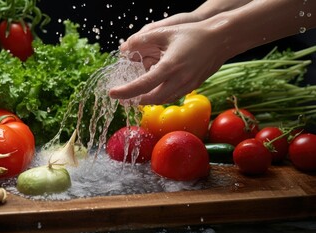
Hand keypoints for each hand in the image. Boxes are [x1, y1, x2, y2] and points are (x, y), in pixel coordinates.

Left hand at [110, 20, 229, 104]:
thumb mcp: (165, 32)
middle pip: (151, 99)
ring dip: (147, 99)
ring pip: (162, 100)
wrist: (222, 39)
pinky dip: (159, 96)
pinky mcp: (193, 86)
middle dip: (134, 100)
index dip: (125, 91)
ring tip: (134, 95)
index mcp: (170, 66)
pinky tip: (153, 89)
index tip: (112, 93)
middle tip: (122, 97)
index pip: (142, 85)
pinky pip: (172, 96)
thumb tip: (124, 48)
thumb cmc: (193, 33)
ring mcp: (187, 85)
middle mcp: (179, 79)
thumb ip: (141, 40)